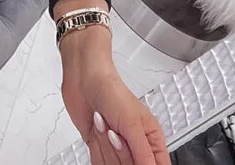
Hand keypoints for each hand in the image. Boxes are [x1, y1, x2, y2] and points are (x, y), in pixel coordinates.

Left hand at [59, 28, 169, 164]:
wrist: (83, 79)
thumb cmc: (110, 90)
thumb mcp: (131, 121)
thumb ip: (143, 151)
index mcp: (152, 139)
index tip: (138, 160)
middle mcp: (136, 147)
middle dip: (120, 153)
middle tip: (115, 132)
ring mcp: (117, 149)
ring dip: (105, 148)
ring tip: (105, 126)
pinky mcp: (101, 149)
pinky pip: (99, 164)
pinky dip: (96, 151)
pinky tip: (97, 131)